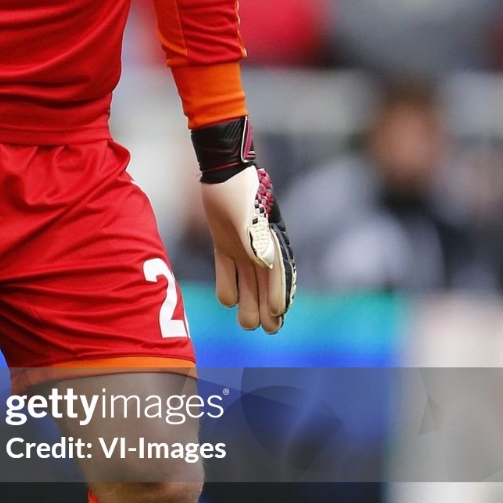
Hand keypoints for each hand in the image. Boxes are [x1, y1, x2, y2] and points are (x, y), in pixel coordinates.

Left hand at [192, 117, 295, 333]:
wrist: (222, 172)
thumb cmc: (240, 191)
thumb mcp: (248, 214)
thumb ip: (256, 239)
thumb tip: (266, 265)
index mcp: (272, 239)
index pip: (279, 271)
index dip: (279, 292)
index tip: (279, 312)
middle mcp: (260, 246)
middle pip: (266, 282)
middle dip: (268, 306)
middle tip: (270, 330)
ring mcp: (243, 246)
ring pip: (248, 281)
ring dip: (249, 301)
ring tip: (247, 324)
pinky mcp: (225, 243)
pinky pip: (227, 269)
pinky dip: (227, 284)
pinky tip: (226, 301)